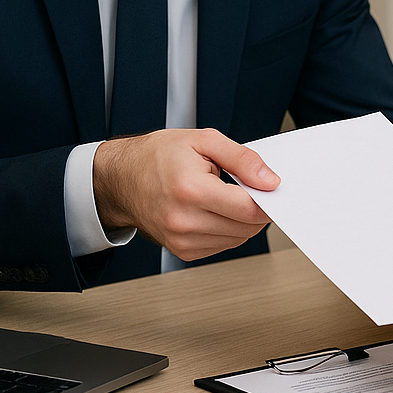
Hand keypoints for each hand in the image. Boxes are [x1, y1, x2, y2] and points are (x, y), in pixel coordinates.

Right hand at [92, 129, 278, 260]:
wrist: (122, 177)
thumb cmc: (157, 156)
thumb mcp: (204, 141)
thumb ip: (242, 159)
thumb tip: (269, 180)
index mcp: (191, 190)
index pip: (248, 209)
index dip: (268, 200)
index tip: (270, 189)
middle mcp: (184, 221)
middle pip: (246, 227)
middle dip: (257, 209)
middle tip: (249, 188)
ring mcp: (182, 240)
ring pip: (238, 239)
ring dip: (243, 221)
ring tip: (227, 196)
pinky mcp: (182, 251)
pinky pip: (223, 246)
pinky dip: (229, 230)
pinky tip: (216, 211)